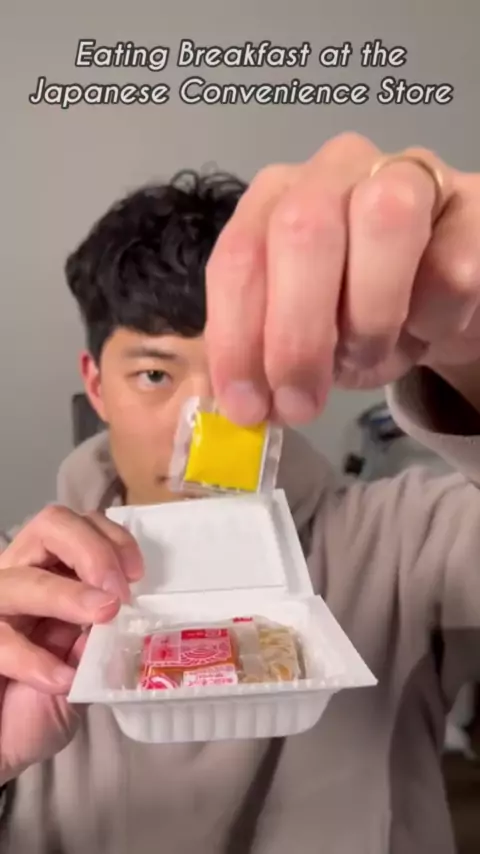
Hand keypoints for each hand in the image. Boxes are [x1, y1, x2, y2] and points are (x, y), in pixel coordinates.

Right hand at [0, 506, 142, 783]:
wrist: (4, 747)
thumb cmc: (42, 702)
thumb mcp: (86, 665)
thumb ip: (105, 635)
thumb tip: (135, 615)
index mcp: (50, 571)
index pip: (79, 523)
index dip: (111, 538)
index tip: (137, 574)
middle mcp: (18, 575)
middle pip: (50, 525)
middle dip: (91, 551)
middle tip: (117, 594)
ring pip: (22, 580)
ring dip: (67, 595)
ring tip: (103, 617)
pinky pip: (1, 638)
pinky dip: (35, 658)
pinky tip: (63, 679)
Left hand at [205, 132, 479, 424]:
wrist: (438, 300)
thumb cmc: (356, 314)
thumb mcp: (300, 338)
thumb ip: (265, 358)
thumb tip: (241, 404)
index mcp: (276, 199)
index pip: (239, 256)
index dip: (236, 337)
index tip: (247, 406)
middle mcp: (335, 169)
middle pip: (303, 228)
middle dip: (296, 334)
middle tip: (302, 401)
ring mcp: (409, 174)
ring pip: (386, 219)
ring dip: (370, 316)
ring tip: (370, 354)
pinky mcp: (473, 204)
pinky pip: (453, 266)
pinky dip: (432, 319)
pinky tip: (427, 328)